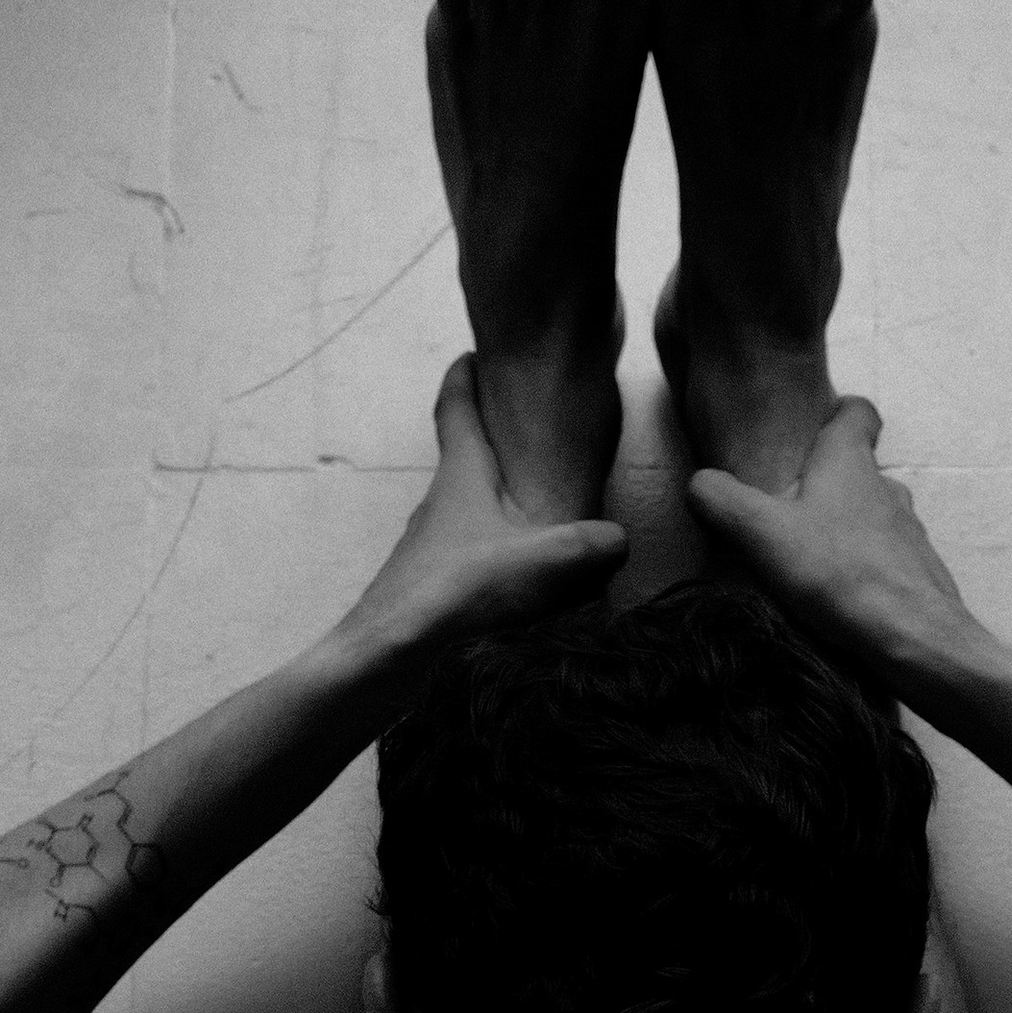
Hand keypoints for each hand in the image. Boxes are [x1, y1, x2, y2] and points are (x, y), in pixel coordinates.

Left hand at [351, 356, 627, 655]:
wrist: (394, 656)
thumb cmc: (462, 590)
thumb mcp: (546, 561)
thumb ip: (592, 545)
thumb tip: (617, 542)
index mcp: (461, 475)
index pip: (455, 406)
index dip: (465, 376)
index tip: (474, 355)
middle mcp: (438, 503)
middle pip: (463, 461)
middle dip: (491, 447)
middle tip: (524, 441)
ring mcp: (428, 548)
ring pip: (465, 515)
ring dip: (493, 511)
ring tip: (534, 522)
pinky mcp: (426, 589)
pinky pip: (466, 559)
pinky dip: (490, 559)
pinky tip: (516, 589)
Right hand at [687, 398, 975, 686]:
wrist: (914, 636)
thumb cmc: (839, 574)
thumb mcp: (761, 533)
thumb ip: (721, 501)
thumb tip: (699, 484)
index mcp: (850, 461)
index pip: (858, 411)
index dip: (839, 411)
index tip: (816, 427)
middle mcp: (886, 487)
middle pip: (858, 468)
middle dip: (827, 481)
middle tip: (789, 506)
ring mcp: (908, 530)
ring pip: (872, 514)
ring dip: (844, 528)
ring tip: (810, 558)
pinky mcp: (918, 572)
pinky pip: (885, 558)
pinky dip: (863, 567)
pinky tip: (840, 596)